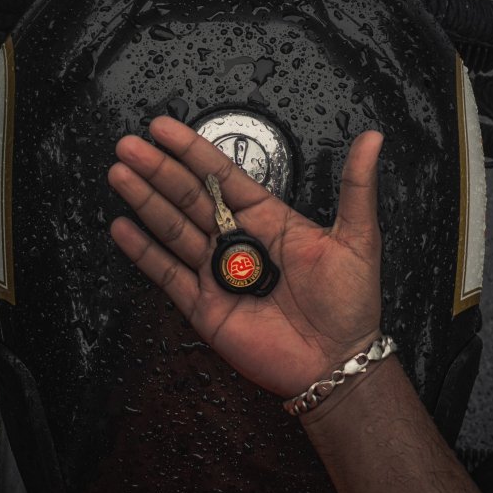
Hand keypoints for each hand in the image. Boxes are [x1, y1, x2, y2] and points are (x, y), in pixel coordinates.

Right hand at [108, 115, 383, 397]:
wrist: (339, 364)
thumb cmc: (351, 303)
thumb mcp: (357, 237)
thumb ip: (356, 185)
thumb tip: (373, 138)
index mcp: (267, 218)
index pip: (221, 174)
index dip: (192, 150)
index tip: (165, 128)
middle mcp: (236, 240)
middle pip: (189, 196)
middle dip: (158, 170)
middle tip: (128, 145)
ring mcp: (217, 273)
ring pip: (173, 229)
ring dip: (145, 201)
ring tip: (118, 173)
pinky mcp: (205, 308)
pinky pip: (168, 276)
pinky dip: (143, 253)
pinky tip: (122, 228)